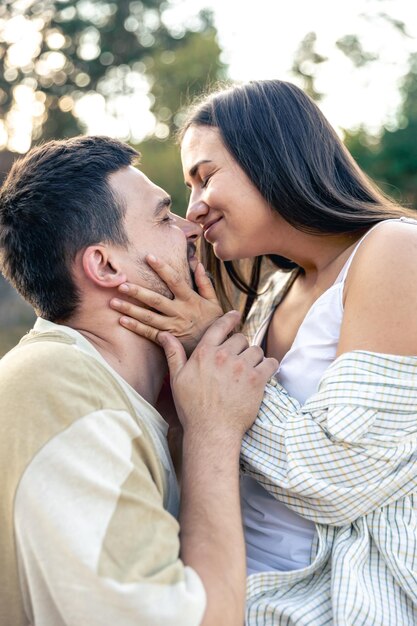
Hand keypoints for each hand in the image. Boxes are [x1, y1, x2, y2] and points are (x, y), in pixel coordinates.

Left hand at [110, 256, 222, 354]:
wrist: (216, 348)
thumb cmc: (214, 322)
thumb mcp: (214, 302)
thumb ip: (204, 283)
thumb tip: (197, 263)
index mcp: (190, 300)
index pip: (175, 280)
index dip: (162, 268)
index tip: (149, 256)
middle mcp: (180, 312)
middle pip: (156, 300)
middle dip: (138, 292)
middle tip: (121, 284)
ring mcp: (172, 327)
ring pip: (148, 317)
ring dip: (130, 309)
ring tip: (113, 302)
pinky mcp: (168, 339)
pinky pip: (149, 333)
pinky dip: (135, 327)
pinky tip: (122, 320)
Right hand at [158, 311, 278, 437]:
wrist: (212, 431)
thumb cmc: (192, 407)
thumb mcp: (177, 379)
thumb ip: (174, 354)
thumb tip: (164, 335)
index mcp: (204, 353)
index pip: (219, 326)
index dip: (229, 319)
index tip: (235, 316)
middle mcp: (224, 356)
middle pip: (240, 338)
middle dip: (240, 347)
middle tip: (237, 361)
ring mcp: (242, 367)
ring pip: (256, 350)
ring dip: (254, 358)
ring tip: (249, 370)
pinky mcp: (257, 380)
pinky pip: (271, 363)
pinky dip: (269, 366)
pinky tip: (264, 373)